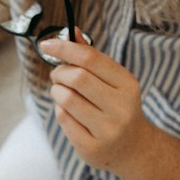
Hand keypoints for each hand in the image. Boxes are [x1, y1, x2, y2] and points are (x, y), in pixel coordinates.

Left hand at [41, 28, 151, 178]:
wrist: (133, 148)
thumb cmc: (117, 107)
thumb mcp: (113, 81)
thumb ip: (92, 58)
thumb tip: (72, 30)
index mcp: (127, 85)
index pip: (90, 58)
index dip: (64, 47)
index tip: (46, 44)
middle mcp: (121, 107)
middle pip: (77, 78)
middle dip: (59, 72)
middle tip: (57, 75)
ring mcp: (107, 130)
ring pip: (67, 99)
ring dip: (57, 91)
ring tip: (62, 92)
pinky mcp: (92, 147)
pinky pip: (64, 119)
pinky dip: (59, 110)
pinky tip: (68, 111)